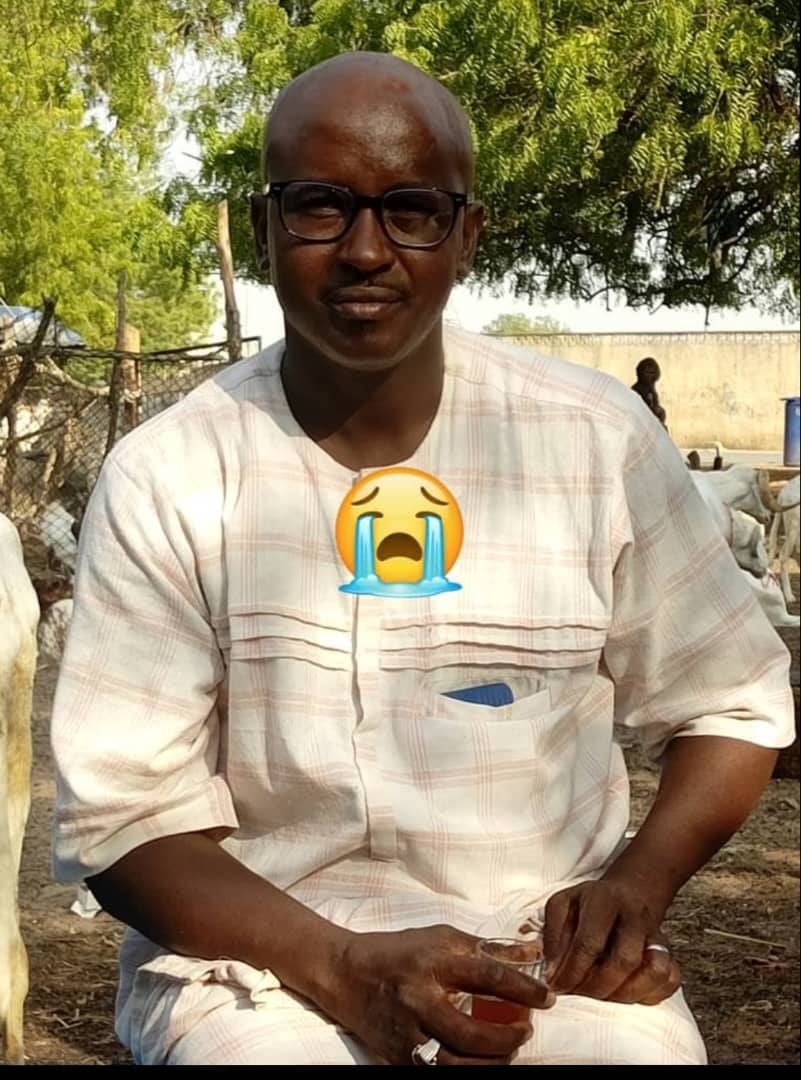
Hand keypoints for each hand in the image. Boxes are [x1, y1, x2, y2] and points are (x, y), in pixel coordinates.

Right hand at [320, 924, 554, 1065]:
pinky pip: (438, 1073)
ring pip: (457, 1064)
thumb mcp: (440, 937)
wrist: (345, 974)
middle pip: (473, 1033)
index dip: (524, 988)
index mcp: (432, 962)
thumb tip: (531, 951)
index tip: (548, 997)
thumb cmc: (398, 951)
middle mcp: (419, 999)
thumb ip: (485, 947)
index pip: (488, 977)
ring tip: (508, 1050)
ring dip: (492, 1062)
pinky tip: (481, 1063)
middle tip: (527, 1030)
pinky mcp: (398, 1057)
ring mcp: (407, 1033)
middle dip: (509, 1038)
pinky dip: (466, 1071)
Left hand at [543, 880, 680, 1004]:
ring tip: (601, 994)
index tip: (556, 985)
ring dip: (625, 994)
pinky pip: (671, 981)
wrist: (628, 893)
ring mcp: (657, 934)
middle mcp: (636, 915)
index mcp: (605, 899)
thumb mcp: (562, 904)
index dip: (571, 970)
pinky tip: (624, 991)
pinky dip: (648, 994)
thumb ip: (551, 932)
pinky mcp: (670, 952)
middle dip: (597, 986)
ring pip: (655, 971)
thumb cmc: (589, 904)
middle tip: (578, 991)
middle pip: (625, 960)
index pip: (590, 942)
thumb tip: (552, 968)